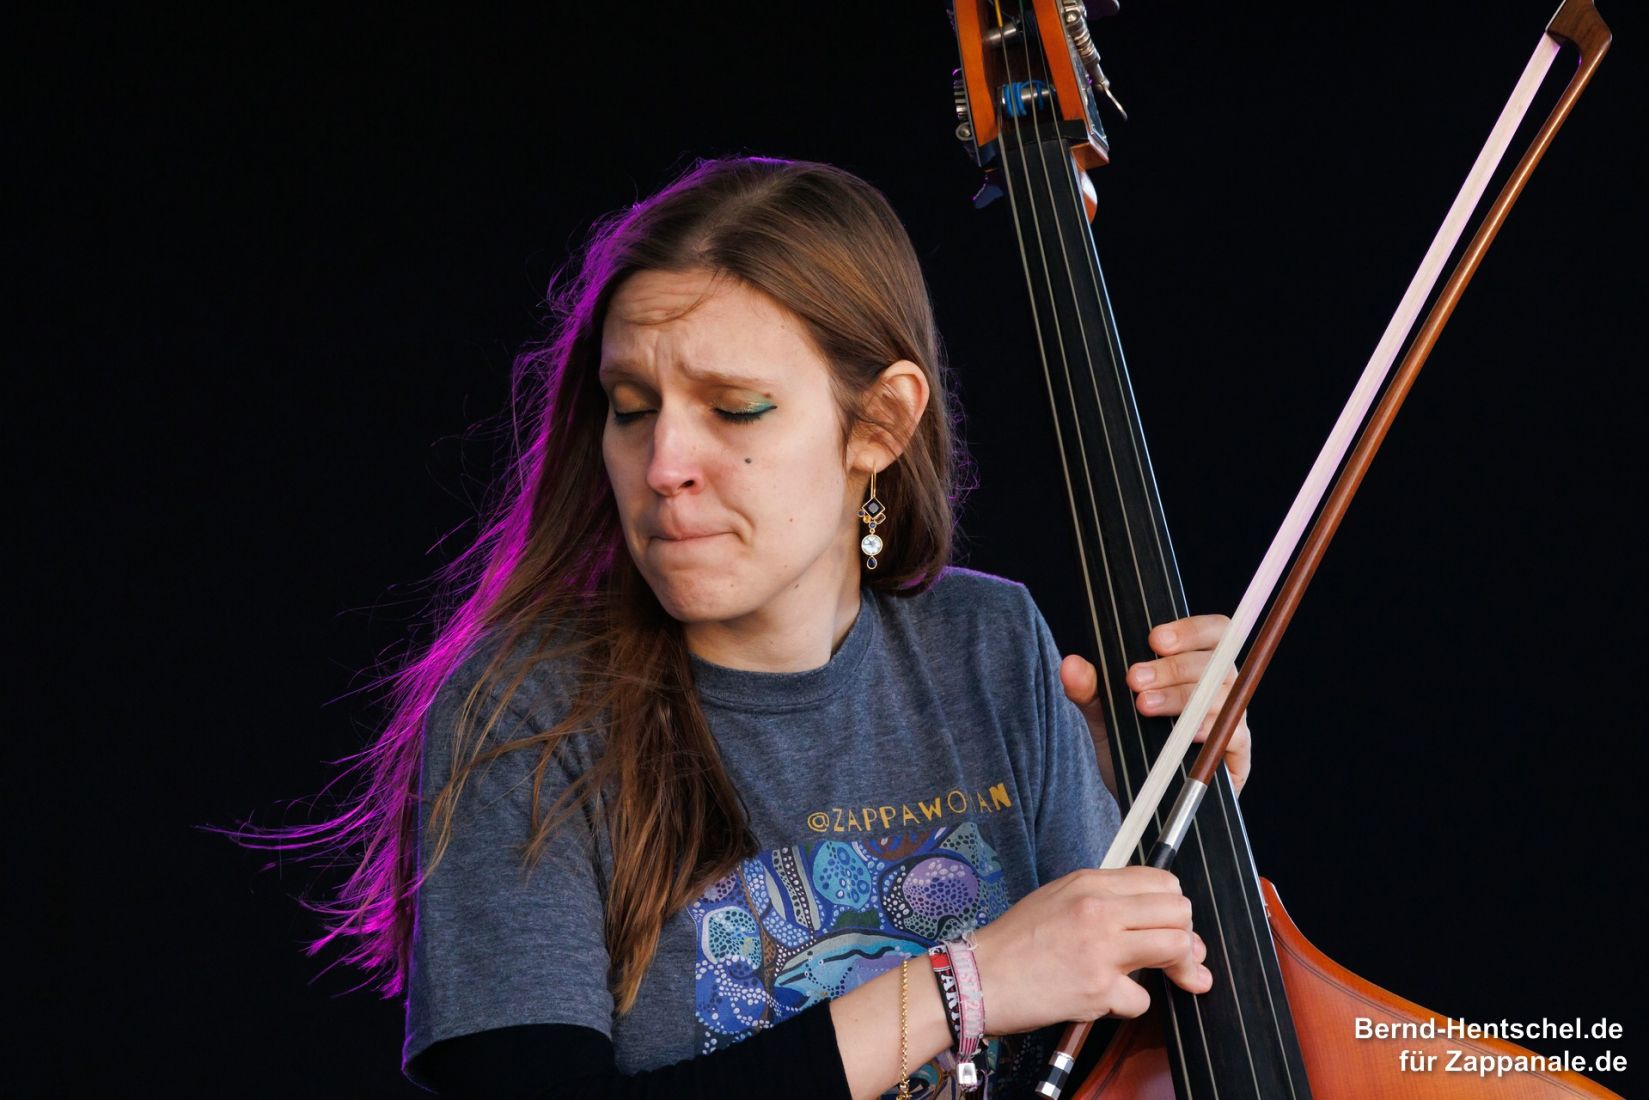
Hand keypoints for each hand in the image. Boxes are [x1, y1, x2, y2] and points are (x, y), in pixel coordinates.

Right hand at [969, 866, 1211, 1032]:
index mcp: (1089, 883)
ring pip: (1176, 948)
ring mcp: (1101, 949)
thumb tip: (1152, 918)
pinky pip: (1142, 999)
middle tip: (1178, 958)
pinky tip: (1106, 1001)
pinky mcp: (1098, 989)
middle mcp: (1099, 910)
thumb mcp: (1058, 898)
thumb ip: (1104, 900)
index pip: (1162, 882)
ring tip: (1162, 978)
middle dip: (1186, 938)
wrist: (978, 977)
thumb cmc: (1014, 941)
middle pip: (1179, 912)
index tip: (1170, 927)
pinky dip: (1128, 1005)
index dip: (1174, 908)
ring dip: (1176, 969)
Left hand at [1060, 613, 1251, 794]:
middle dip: (1172, 668)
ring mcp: (1232, 719)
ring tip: (1145, 706)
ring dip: (1181, 698)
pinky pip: (1232, 735)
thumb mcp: (1103, 713)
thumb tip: (1070, 664)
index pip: (1213, 631)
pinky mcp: (1237, 754)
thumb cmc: (1129, 742)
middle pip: (1214, 663)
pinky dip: (1207, 730)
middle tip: (1135, 680)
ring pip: (1220, 697)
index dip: (1190, 630)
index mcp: (1197, 663)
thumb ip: (1088, 688)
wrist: (1139, 796)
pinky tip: (1184, 733)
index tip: (1154, 639)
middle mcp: (1222, 687)